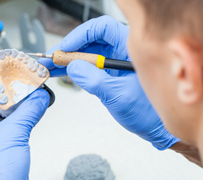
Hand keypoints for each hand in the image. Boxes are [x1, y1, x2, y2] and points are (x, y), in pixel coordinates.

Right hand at [40, 16, 179, 149]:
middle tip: (51, 58)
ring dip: (66, 59)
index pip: (103, 28)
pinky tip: (58, 72)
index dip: (82, 35)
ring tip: (49, 66)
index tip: (66, 47)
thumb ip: (95, 81)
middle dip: (68, 49)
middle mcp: (120, 51)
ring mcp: (112, 62)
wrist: (153, 127)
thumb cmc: (148, 111)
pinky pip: (86, 66)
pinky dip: (71, 69)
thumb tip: (73, 68)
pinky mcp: (105, 73)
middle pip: (89, 40)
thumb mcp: (119, 96)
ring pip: (84, 53)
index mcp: (131, 48)